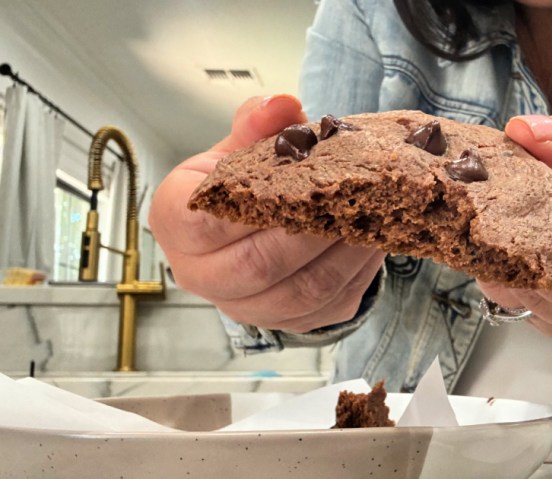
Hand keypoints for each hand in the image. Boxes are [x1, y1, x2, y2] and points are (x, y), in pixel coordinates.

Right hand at [148, 95, 384, 331]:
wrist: (253, 228)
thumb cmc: (241, 183)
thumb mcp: (240, 147)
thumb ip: (256, 124)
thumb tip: (283, 105)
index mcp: (176, 225)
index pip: (202, 222)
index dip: (248, 203)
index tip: (290, 180)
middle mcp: (202, 275)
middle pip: (257, 264)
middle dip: (310, 229)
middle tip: (350, 196)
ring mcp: (247, 307)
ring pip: (301, 291)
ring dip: (344, 252)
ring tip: (374, 215)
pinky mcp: (292, 322)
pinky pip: (329, 304)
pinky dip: (359, 270)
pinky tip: (375, 238)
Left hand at [478, 112, 551, 347]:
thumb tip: (525, 132)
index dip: (547, 261)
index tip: (502, 218)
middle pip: (548, 297)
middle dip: (506, 246)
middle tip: (474, 192)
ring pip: (519, 299)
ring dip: (494, 253)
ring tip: (484, 202)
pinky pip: (512, 294)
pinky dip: (496, 259)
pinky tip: (494, 224)